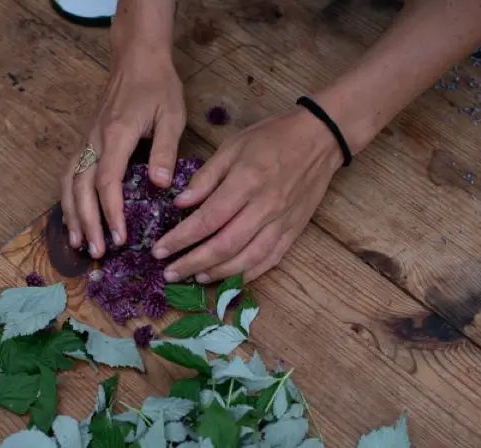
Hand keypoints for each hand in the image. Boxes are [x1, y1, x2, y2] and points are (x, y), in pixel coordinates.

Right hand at [61, 50, 184, 258]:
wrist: (136, 59)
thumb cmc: (157, 86)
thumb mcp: (171, 114)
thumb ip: (165, 149)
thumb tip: (159, 185)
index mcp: (117, 134)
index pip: (107, 180)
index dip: (111, 212)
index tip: (120, 238)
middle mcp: (95, 139)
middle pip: (81, 187)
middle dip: (88, 222)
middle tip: (98, 252)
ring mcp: (87, 140)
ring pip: (69, 183)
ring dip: (72, 215)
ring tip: (80, 244)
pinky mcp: (86, 142)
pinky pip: (70, 175)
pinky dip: (68, 201)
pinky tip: (74, 220)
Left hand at [151, 109, 342, 282]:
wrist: (320, 139)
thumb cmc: (272, 137)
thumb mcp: (233, 146)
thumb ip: (206, 177)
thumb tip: (180, 203)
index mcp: (246, 182)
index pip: (208, 219)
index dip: (181, 238)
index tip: (159, 250)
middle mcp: (265, 207)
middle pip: (224, 245)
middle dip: (193, 263)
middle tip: (170, 272)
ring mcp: (282, 222)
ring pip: (247, 259)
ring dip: (218, 273)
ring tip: (195, 277)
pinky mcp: (294, 231)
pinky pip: (269, 260)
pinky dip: (247, 274)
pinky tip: (227, 278)